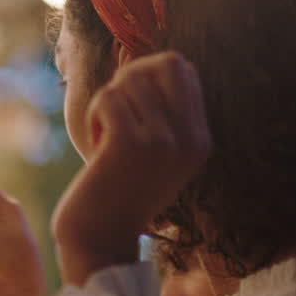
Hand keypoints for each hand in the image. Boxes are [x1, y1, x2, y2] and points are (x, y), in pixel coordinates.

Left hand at [52, 52, 210, 284]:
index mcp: (201, 140)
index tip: (130, 102)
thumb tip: (145, 56)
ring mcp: (162, 142)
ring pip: (130, 80)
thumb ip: (162, 114)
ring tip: (105, 135)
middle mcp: (189, 139)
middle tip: (114, 111)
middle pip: (163, 62)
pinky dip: (95, 116)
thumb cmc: (118, 193)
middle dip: (130, 78)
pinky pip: (109, 98)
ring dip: (108, 102)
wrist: (99, 239)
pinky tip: (96, 144)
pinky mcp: (130, 145)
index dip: (148, 72)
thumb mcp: (156, 155)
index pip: (183, 67)